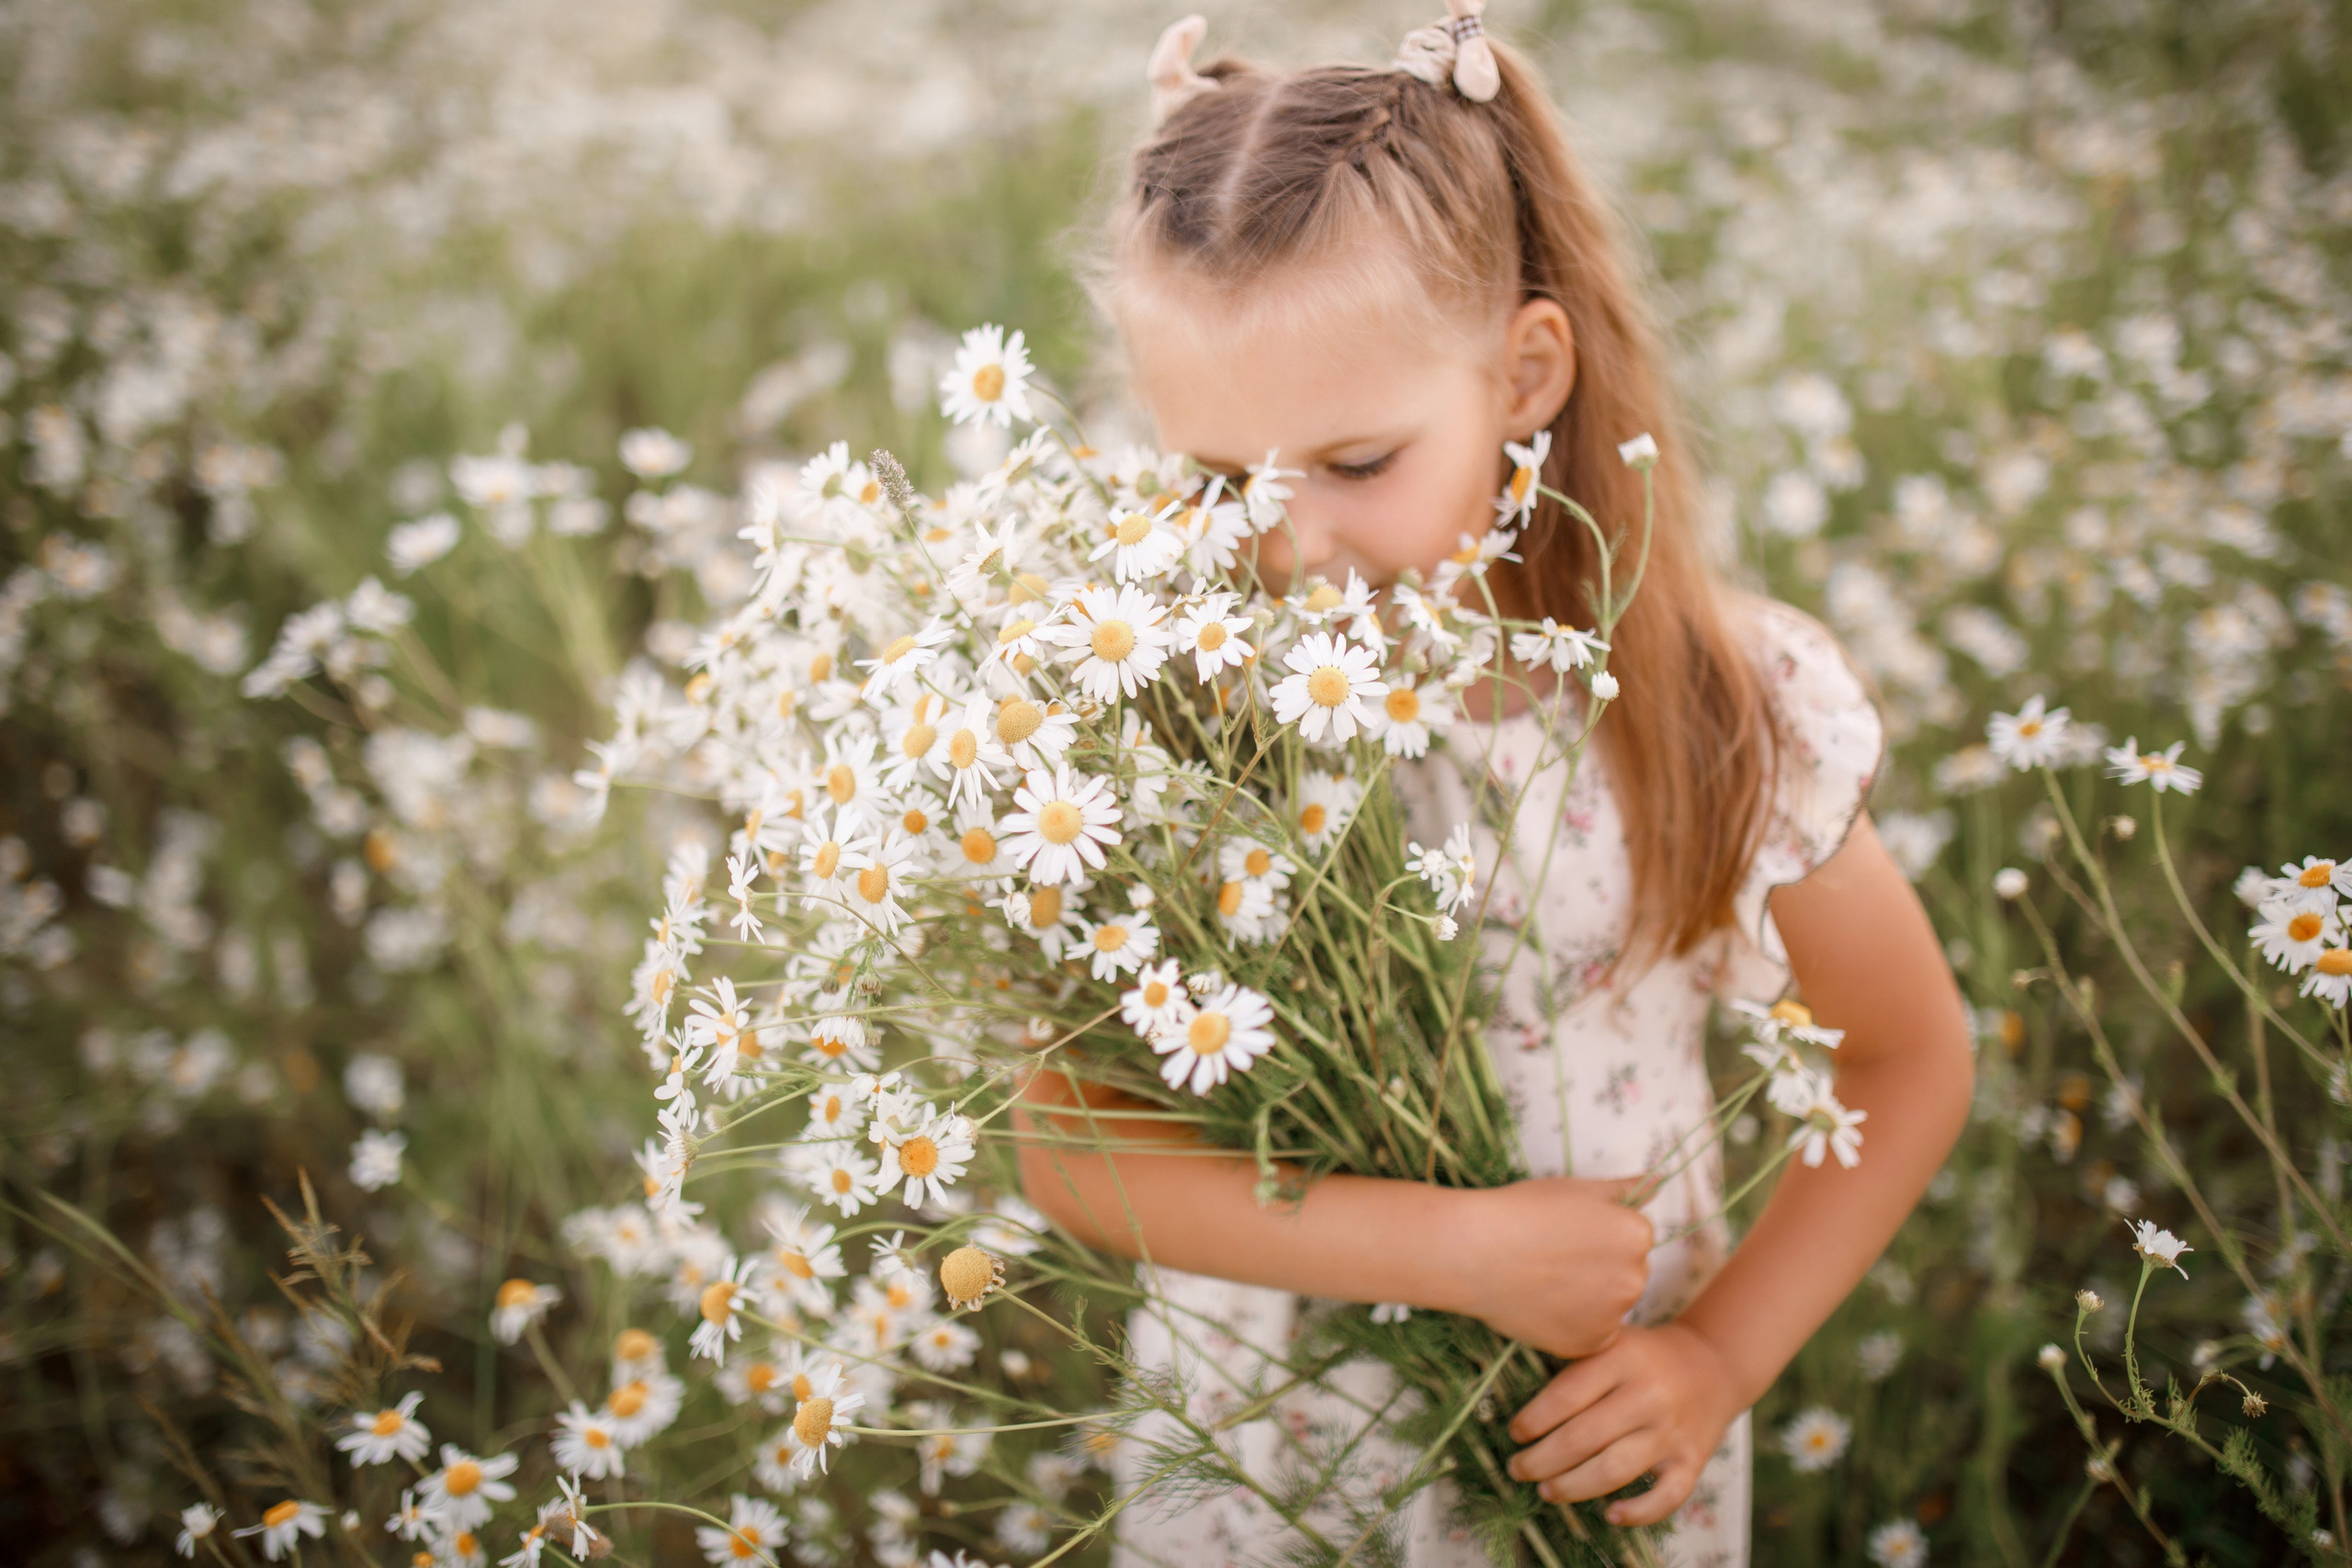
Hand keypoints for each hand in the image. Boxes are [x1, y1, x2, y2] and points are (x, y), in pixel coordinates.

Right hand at [1440, 1177, 1652, 1358]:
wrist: (1474, 1251)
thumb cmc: (1523, 1211)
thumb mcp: (1579, 1188)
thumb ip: (1626, 1188)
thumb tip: (1660, 1181)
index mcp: (1637, 1234)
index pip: (1632, 1237)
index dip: (1599, 1234)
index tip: (1567, 1231)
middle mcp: (1636, 1277)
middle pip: (1627, 1272)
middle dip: (1601, 1267)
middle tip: (1555, 1256)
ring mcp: (1613, 1314)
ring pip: (1610, 1304)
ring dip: (1590, 1297)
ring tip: (1546, 1280)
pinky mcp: (1588, 1343)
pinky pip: (1592, 1333)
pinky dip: (1574, 1324)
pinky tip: (1544, 1304)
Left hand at [1504, 1322, 1742, 1526]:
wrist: (1712, 1365)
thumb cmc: (1644, 1356)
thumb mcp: (1611, 1340)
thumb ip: (1574, 1361)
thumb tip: (1517, 1400)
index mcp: (1621, 1357)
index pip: (1566, 1395)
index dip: (1533, 1420)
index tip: (1515, 1433)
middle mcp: (1648, 1394)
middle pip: (1583, 1437)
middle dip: (1541, 1460)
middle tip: (1518, 1469)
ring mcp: (1671, 1430)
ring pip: (1615, 1469)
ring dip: (1573, 1487)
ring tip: (1547, 1491)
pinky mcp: (1693, 1460)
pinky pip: (1666, 1496)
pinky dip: (1638, 1512)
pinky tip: (1611, 1514)